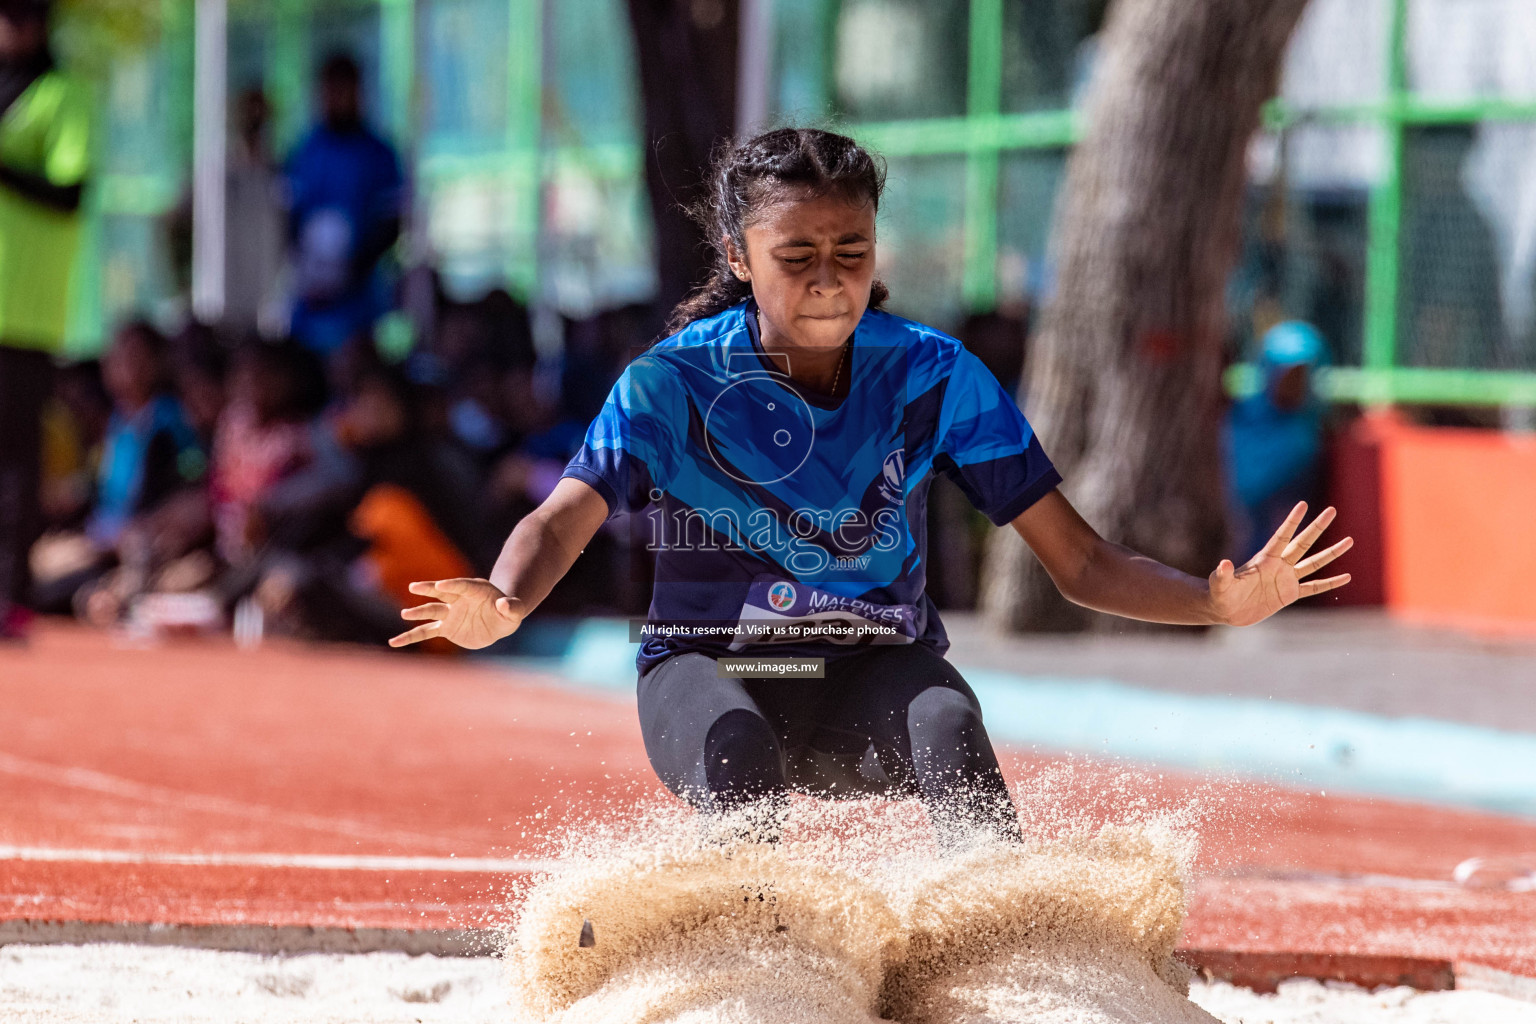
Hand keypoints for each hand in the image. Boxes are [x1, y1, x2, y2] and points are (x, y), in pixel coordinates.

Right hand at [389, 578, 523, 648]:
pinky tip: (395, 642)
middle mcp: (458, 599)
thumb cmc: (508, 613)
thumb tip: (504, 605)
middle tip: (414, 587)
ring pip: (431, 611)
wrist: (499, 621)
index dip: (452, 585)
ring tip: (405, 614)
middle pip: (441, 593)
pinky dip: (410, 637)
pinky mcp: (446, 628)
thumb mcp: (515, 611)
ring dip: (418, 613)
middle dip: (428, 590)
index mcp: (475, 590)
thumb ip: (512, 607)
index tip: (439, 586)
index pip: (462, 585)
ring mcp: (450, 613)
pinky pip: (426, 632)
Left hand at [1209, 503, 1351, 626]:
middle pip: (1303, 543)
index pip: (1282, 536)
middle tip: (1332, 510)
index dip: (1292, 521)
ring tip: (1350, 540)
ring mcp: (1286, 579)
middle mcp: (1278, 565)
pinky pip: (1314, 587)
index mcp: (1264, 559)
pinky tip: (1346, 577)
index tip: (1303, 504)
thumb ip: (1222, 575)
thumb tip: (1223, 564)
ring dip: (1332, 553)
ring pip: (1314, 563)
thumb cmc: (1219, 594)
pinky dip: (1330, 583)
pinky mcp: (1289, 595)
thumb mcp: (1220, 584)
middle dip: (1317, 527)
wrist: (1224, 610)